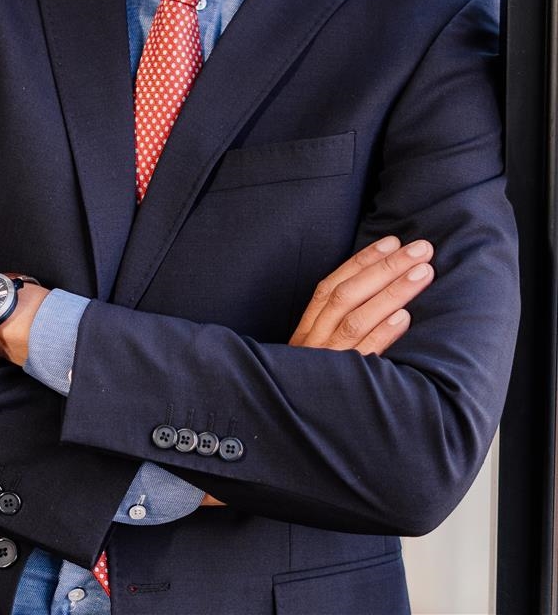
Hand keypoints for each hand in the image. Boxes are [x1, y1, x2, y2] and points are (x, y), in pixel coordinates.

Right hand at [197, 236, 432, 510]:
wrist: (269, 449)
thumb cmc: (299, 401)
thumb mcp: (310, 363)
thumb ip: (334, 334)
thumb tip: (376, 304)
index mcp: (304, 334)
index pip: (331, 287)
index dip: (361, 261)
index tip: (391, 241)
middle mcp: (309, 346)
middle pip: (347, 296)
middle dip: (385, 267)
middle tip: (421, 248)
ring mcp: (319, 367)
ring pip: (354, 320)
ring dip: (391, 292)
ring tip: (422, 273)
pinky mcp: (332, 393)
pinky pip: (356, 361)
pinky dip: (380, 336)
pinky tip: (404, 319)